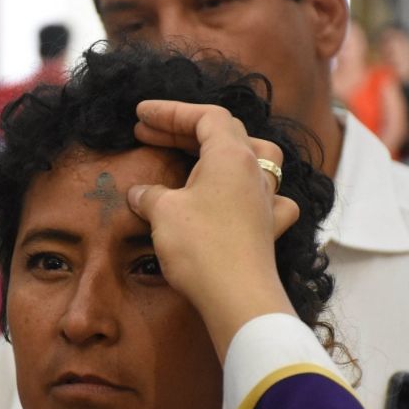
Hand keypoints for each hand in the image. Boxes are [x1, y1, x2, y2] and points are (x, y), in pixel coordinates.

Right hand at [127, 100, 298, 362]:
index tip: (140, 115)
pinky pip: (269, 196)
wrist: (237, 297)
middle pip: (225, 133)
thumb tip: (140, 194)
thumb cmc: (201, 246)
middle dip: (183, 129)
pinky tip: (246, 198)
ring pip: (253, 157)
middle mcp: (255, 170)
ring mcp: (267, 199)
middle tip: (147, 133)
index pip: (204, 116)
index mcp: (232, 154)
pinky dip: (252, 190)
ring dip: (222, 151)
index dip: (170, 111)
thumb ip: (150, 195)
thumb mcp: (163, 212)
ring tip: (198, 155)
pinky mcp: (269, 228)